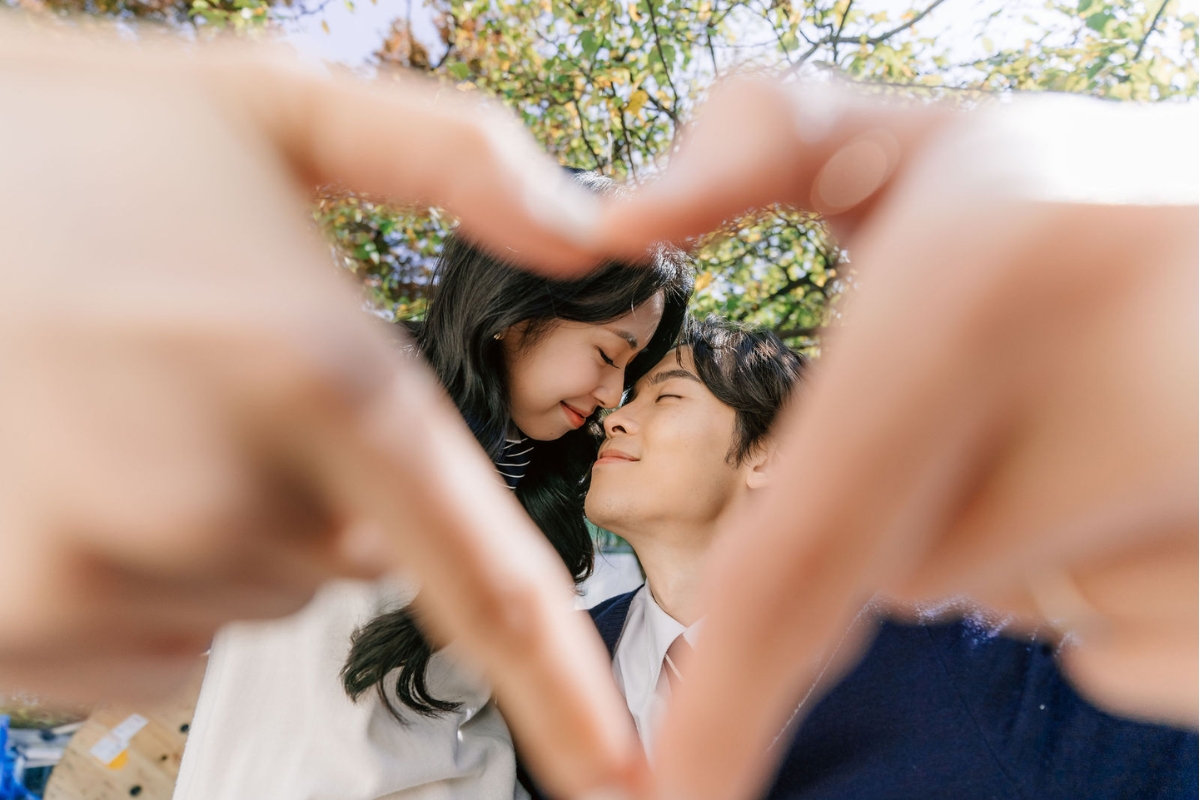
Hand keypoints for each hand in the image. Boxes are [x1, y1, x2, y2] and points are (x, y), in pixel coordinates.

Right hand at [0, 24, 639, 798]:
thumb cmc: (87, 140)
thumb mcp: (281, 108)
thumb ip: (457, 156)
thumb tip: (590, 227)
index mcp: (318, 371)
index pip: (485, 576)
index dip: (563, 688)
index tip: (622, 774)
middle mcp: (219, 493)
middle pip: (352, 568)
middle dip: (315, 493)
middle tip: (210, 377)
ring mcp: (104, 569)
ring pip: (252, 603)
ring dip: (218, 530)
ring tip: (127, 409)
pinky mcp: (18, 619)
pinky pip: (155, 649)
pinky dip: (144, 581)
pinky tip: (77, 469)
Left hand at [593, 79, 1196, 799]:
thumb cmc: (1090, 191)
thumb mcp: (921, 140)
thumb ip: (750, 146)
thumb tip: (612, 219)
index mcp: (987, 291)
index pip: (807, 553)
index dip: (725, 699)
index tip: (672, 797)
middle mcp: (1125, 416)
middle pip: (897, 576)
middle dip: (908, 506)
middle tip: (1000, 394)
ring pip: (1008, 607)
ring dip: (1016, 538)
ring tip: (1100, 414)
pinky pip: (1109, 645)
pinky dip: (1096, 580)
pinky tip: (1160, 474)